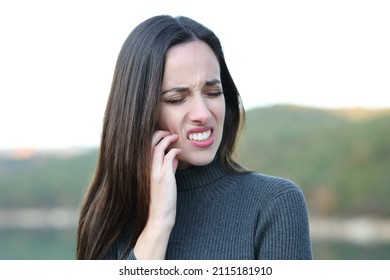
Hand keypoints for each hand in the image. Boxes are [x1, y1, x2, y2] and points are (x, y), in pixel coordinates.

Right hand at [134, 130, 180, 258]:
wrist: (159, 216)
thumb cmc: (162, 200)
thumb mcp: (165, 180)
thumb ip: (168, 167)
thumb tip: (174, 157)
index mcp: (145, 169)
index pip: (146, 148)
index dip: (154, 138)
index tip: (164, 135)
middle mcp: (147, 169)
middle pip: (149, 144)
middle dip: (159, 134)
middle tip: (168, 132)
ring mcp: (155, 172)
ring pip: (158, 148)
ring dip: (167, 140)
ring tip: (175, 137)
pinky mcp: (164, 177)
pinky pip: (168, 158)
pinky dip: (174, 151)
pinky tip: (179, 151)